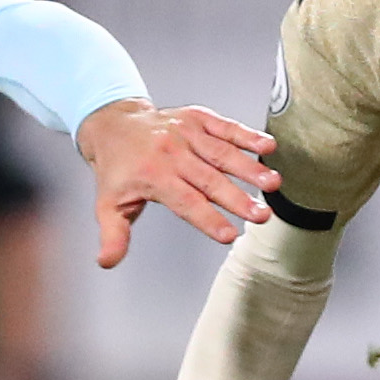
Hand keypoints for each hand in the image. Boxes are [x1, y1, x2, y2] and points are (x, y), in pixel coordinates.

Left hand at [80, 100, 276, 267]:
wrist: (114, 124)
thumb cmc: (118, 168)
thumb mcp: (108, 204)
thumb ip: (114, 234)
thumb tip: (106, 261)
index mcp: (152, 175)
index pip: (185, 201)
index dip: (207, 219)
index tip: (229, 236)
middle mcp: (172, 153)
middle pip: (209, 179)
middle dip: (237, 199)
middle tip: (261, 216)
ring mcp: (186, 133)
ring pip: (222, 153)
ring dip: (250, 168)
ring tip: (273, 183)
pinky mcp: (197, 118)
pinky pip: (224, 126)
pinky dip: (247, 135)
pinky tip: (268, 146)